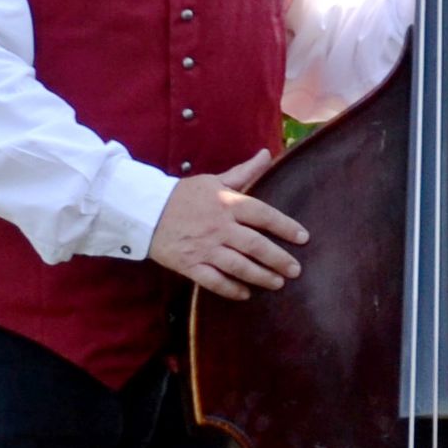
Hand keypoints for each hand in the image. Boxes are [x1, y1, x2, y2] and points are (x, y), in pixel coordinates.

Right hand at [147, 147, 306, 297]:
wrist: (144, 210)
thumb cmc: (183, 195)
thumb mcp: (214, 180)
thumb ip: (244, 172)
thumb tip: (267, 154)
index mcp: (227, 203)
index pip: (263, 215)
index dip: (285, 227)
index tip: (303, 238)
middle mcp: (219, 226)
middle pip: (255, 245)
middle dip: (278, 259)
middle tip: (296, 270)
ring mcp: (204, 247)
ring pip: (238, 266)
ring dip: (260, 276)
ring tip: (278, 283)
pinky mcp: (189, 264)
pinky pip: (213, 281)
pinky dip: (230, 289)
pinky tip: (245, 294)